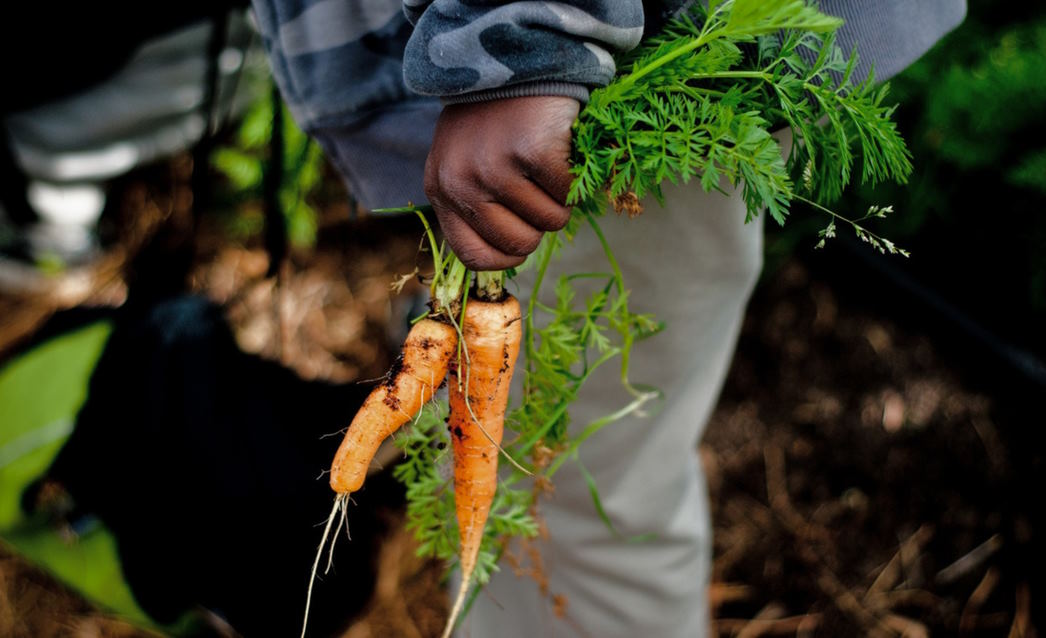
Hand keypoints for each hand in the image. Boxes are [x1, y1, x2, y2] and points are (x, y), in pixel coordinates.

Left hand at [424, 96, 578, 269]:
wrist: (515, 56)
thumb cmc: (494, 116)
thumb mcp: (464, 161)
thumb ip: (474, 204)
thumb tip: (507, 254)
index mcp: (442, 190)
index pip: (474, 256)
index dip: (506, 256)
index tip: (523, 236)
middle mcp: (461, 183)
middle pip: (519, 244)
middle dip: (539, 224)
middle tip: (538, 187)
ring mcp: (495, 168)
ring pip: (551, 221)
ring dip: (560, 197)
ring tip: (546, 161)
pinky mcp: (531, 151)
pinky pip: (568, 192)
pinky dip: (575, 175)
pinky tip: (560, 148)